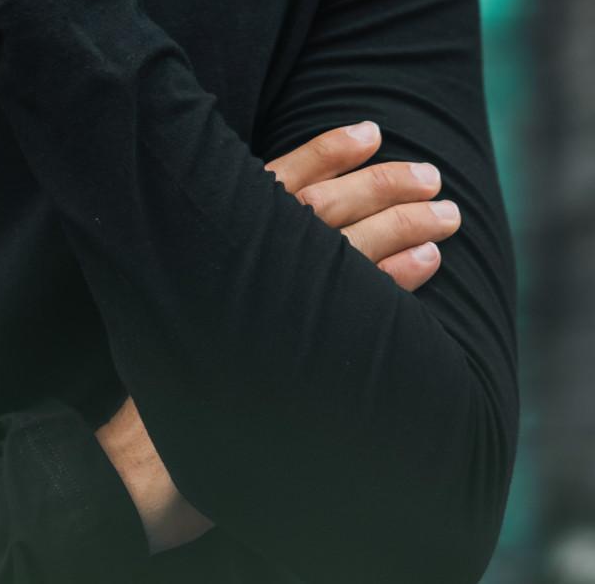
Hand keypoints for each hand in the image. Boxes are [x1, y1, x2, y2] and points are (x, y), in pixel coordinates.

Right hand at [98, 121, 462, 551]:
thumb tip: (288, 230)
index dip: (323, 151)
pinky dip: (398, 275)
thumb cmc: (173, 386)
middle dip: (382, 183)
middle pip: (323, 206)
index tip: (368, 130)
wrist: (146, 463)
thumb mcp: (190, 305)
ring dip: (404, 223)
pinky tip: (428, 263)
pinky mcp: (295, 351)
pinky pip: (360, 301)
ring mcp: (263, 304)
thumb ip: (233, 263)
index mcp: (209, 243)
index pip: (275, 180)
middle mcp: (235, 263)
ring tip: (447, 215)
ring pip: (349, 245)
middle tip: (432, 177)